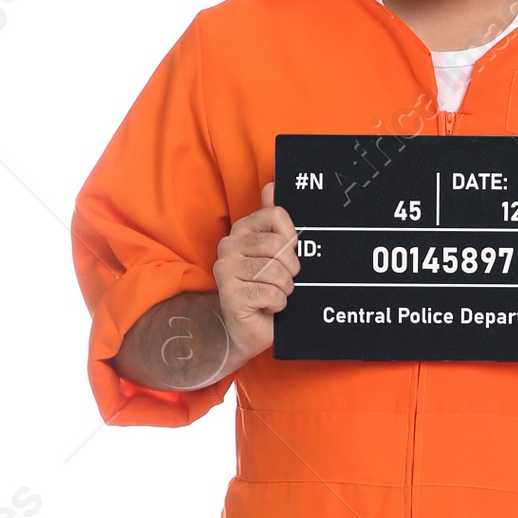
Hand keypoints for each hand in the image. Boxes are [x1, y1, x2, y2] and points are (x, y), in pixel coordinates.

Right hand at [213, 184, 299, 364]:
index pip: (275, 215)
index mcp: (241, 231)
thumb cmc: (265, 291)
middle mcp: (228, 245)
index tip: (289, 253)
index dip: (291, 238)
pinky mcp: (230, 294)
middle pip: (278, 245)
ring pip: (275, 271)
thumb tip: (272, 186)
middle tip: (285, 281)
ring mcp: (225, 270)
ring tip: (275, 295)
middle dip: (291, 268)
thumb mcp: (275, 255)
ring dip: (285, 289)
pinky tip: (268, 307)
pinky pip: (270, 293)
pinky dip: (277, 303)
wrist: (249, 330)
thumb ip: (272, 222)